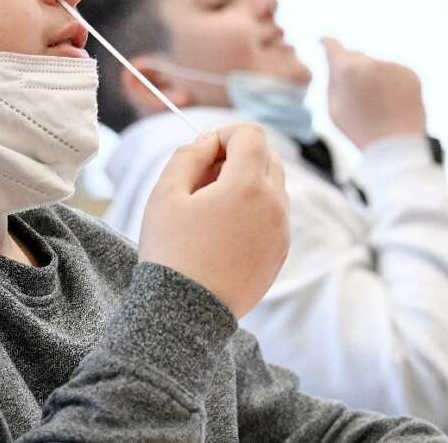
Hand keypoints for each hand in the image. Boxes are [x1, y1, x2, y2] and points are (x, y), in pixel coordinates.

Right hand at [139, 123, 289, 318]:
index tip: (204, 151)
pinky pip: (274, 215)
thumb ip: (189, 155)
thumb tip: (208, 141)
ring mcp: (281, 230)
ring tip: (211, 208)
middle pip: (268, 156)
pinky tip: (223, 231)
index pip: (251, 134)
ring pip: (273, 185)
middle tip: (204, 179)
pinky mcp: (280, 252)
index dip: (225, 134)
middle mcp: (274, 204)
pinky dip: (254, 209)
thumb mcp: (166, 194)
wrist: (185, 313)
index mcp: (248, 185)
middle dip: (238, 156)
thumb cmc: (171, 252)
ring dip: (247, 183)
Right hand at [321, 38, 425, 149]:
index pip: (333, 45)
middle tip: (356, 94)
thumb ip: (333, 78)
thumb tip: (336, 61)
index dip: (328, 44)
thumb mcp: (334, 106)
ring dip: (374, 78)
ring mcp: (392, 66)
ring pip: (377, 66)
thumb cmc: (359, 129)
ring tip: (377, 105)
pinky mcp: (410, 73)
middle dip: (354, 69)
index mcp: (346, 69)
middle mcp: (370, 62)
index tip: (326, 43)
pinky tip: (391, 104)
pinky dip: (392, 84)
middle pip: (356, 57)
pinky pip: (395, 73)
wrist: (395, 144)